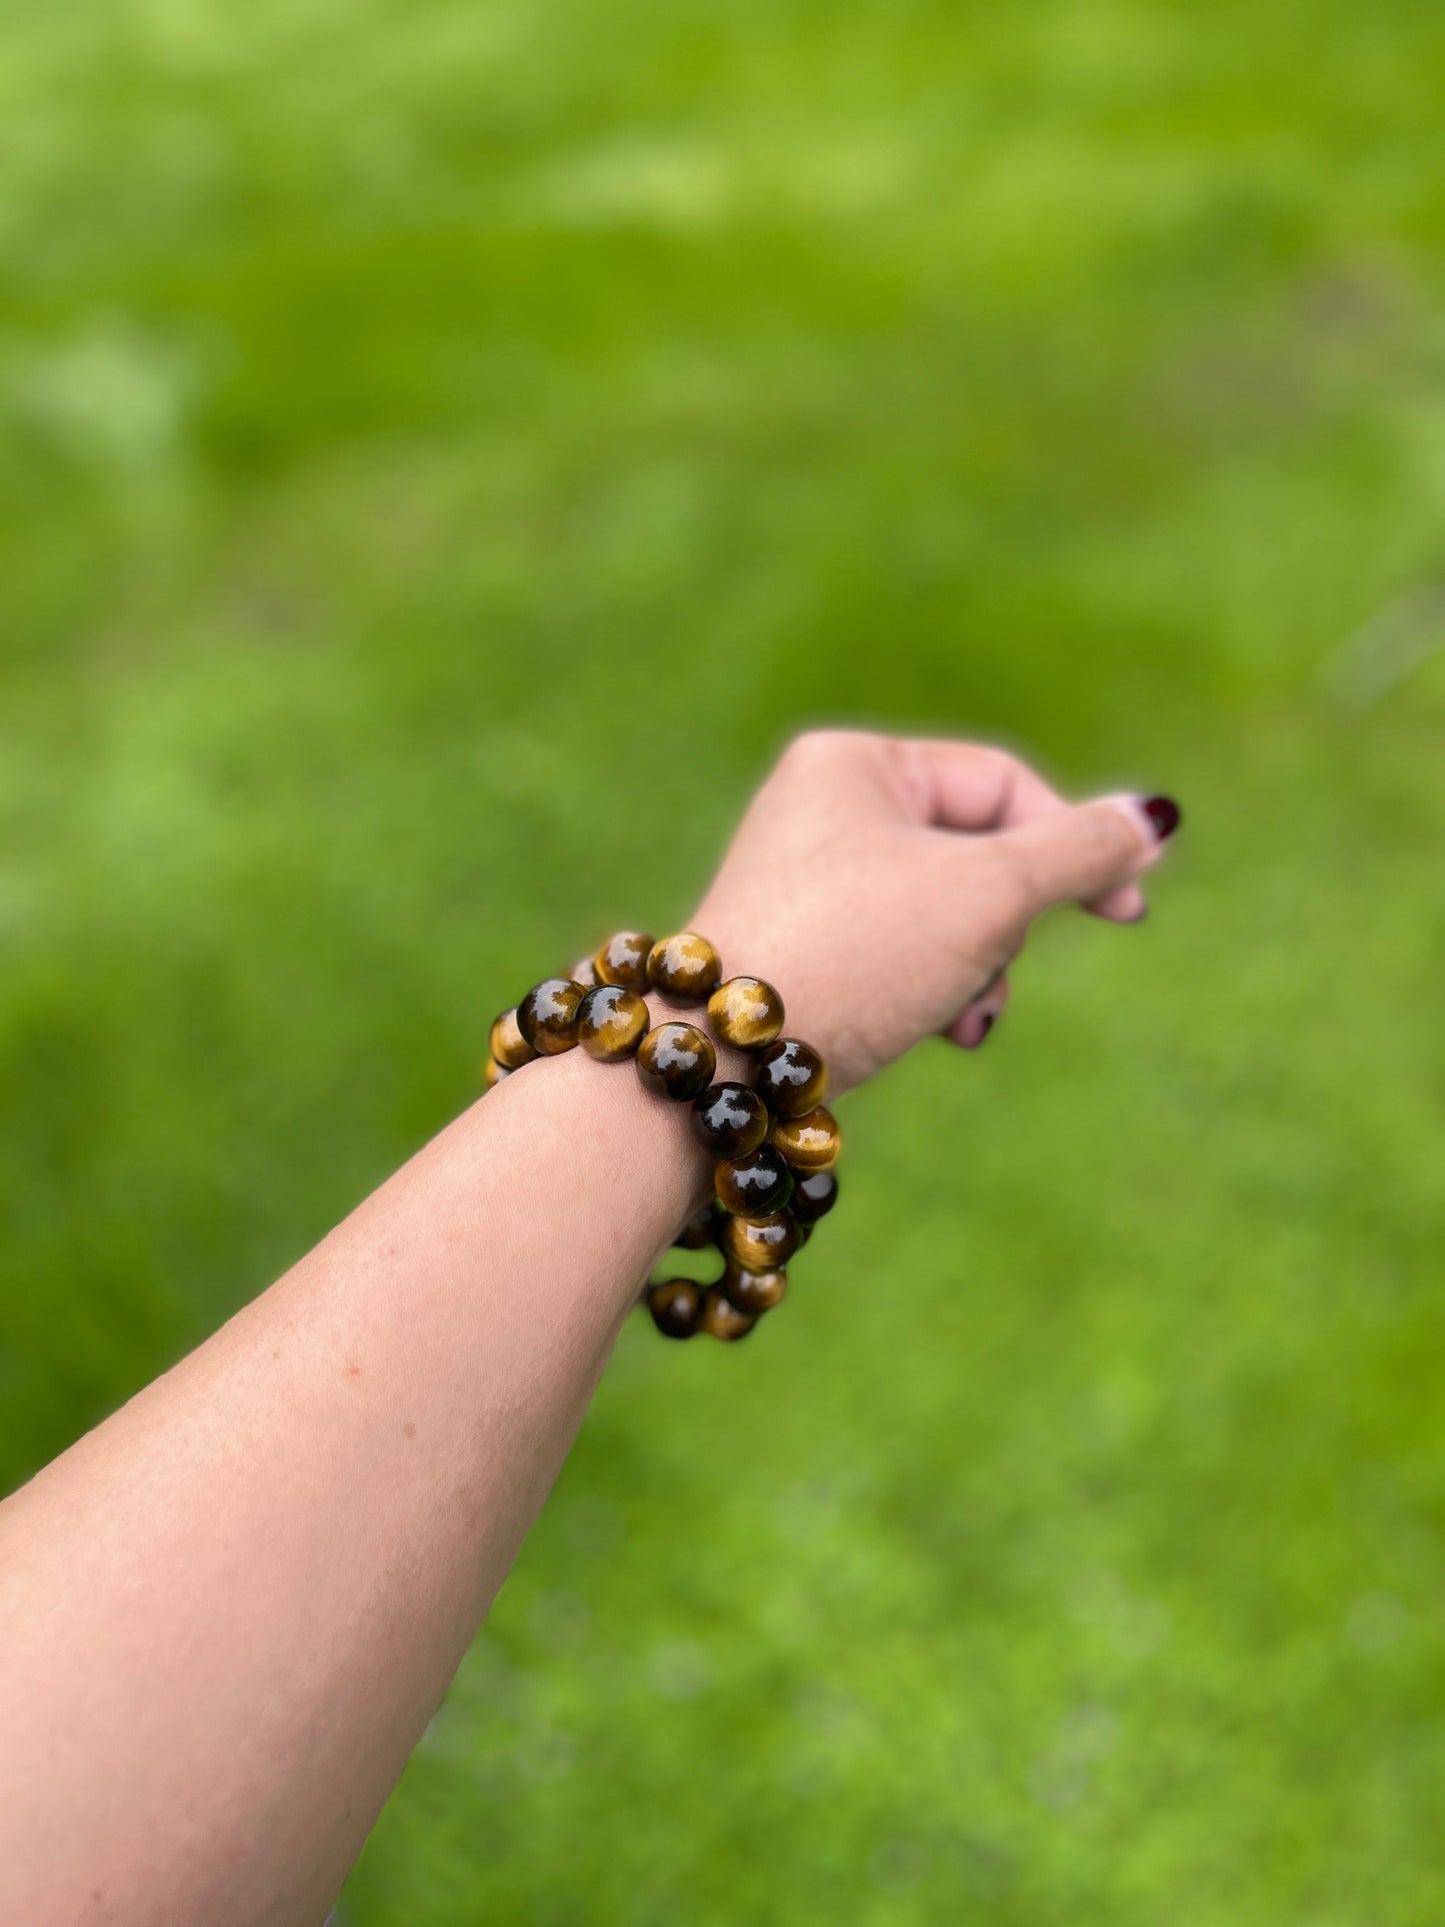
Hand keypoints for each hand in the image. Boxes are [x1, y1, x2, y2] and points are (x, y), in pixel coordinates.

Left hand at [693, 731, 1180, 1095]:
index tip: (1129, 913)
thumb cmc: (858, 952)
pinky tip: (936, 1032)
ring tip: (963, 1016)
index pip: (1001, 784)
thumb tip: (1155, 817)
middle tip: (992, 970)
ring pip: (941, 914)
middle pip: (972, 854)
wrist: (728, 1059)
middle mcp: (817, 809)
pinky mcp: (795, 952)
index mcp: (855, 762)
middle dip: (1005, 927)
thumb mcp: (987, 894)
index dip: (1074, 845)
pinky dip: (929, 991)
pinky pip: (895, 956)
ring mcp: (802, 883)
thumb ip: (1077, 852)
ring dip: (975, 969)